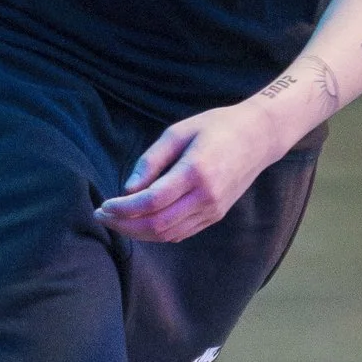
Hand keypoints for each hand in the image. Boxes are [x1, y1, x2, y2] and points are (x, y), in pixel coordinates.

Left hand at [96, 100, 277, 246]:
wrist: (259, 137)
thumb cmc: (216, 127)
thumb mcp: (178, 132)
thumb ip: (151, 160)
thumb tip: (128, 189)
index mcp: (195, 172)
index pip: (152, 201)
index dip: (123, 208)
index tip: (103, 205)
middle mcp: (206, 196)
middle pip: (157, 224)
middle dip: (124, 225)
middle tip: (102, 216)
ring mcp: (213, 209)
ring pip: (168, 234)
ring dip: (138, 233)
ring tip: (117, 221)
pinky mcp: (216, 215)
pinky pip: (181, 233)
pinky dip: (156, 233)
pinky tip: (140, 223)